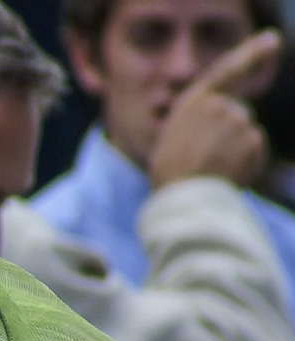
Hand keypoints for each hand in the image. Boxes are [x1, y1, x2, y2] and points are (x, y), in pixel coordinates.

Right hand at [149, 29, 281, 189]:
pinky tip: (227, 177)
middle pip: (236, 115)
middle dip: (229, 135)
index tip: (271, 41)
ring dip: (237, 152)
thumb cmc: (170, 177)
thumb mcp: (172, 141)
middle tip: (206, 162)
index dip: (249, 56)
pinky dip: (246, 165)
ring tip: (213, 172)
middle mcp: (219, 105)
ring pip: (246, 135)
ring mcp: (238, 120)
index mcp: (193, 103)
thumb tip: (229, 123)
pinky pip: (255, 152)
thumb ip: (198, 124)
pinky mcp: (253, 139)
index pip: (225, 73)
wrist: (182, 197)